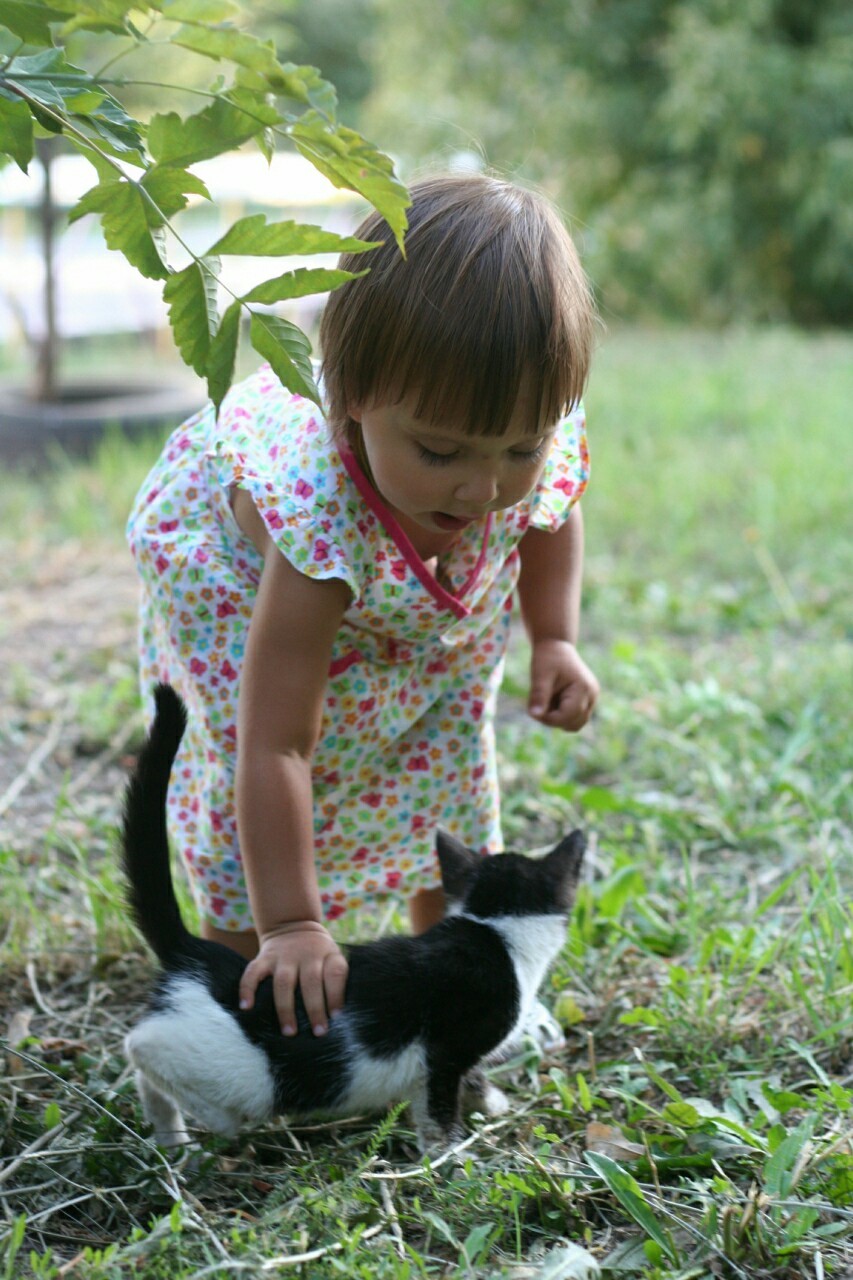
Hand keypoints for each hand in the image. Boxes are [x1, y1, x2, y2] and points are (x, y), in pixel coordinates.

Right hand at [238, 920, 347, 1036]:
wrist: (294, 924)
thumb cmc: (318, 954)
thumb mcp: (333, 957)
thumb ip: (336, 980)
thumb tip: (337, 1016)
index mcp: (327, 954)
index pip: (335, 973)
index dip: (336, 995)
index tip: (336, 1017)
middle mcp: (306, 953)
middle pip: (311, 981)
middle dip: (314, 1008)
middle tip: (318, 1032)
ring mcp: (283, 955)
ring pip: (284, 982)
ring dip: (286, 1008)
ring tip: (289, 1031)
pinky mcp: (264, 957)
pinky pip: (253, 972)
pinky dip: (247, 989)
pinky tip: (246, 1007)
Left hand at [528, 638, 598, 731]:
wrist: (556, 646)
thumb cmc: (547, 659)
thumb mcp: (540, 675)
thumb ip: (538, 696)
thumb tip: (534, 715)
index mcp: (583, 688)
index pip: (566, 717)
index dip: (548, 718)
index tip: (533, 709)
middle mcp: (592, 696)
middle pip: (572, 724)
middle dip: (553, 719)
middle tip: (539, 703)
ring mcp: (592, 699)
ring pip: (575, 724)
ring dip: (558, 718)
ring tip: (549, 700)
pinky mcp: (588, 701)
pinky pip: (575, 718)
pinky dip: (562, 715)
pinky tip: (554, 700)